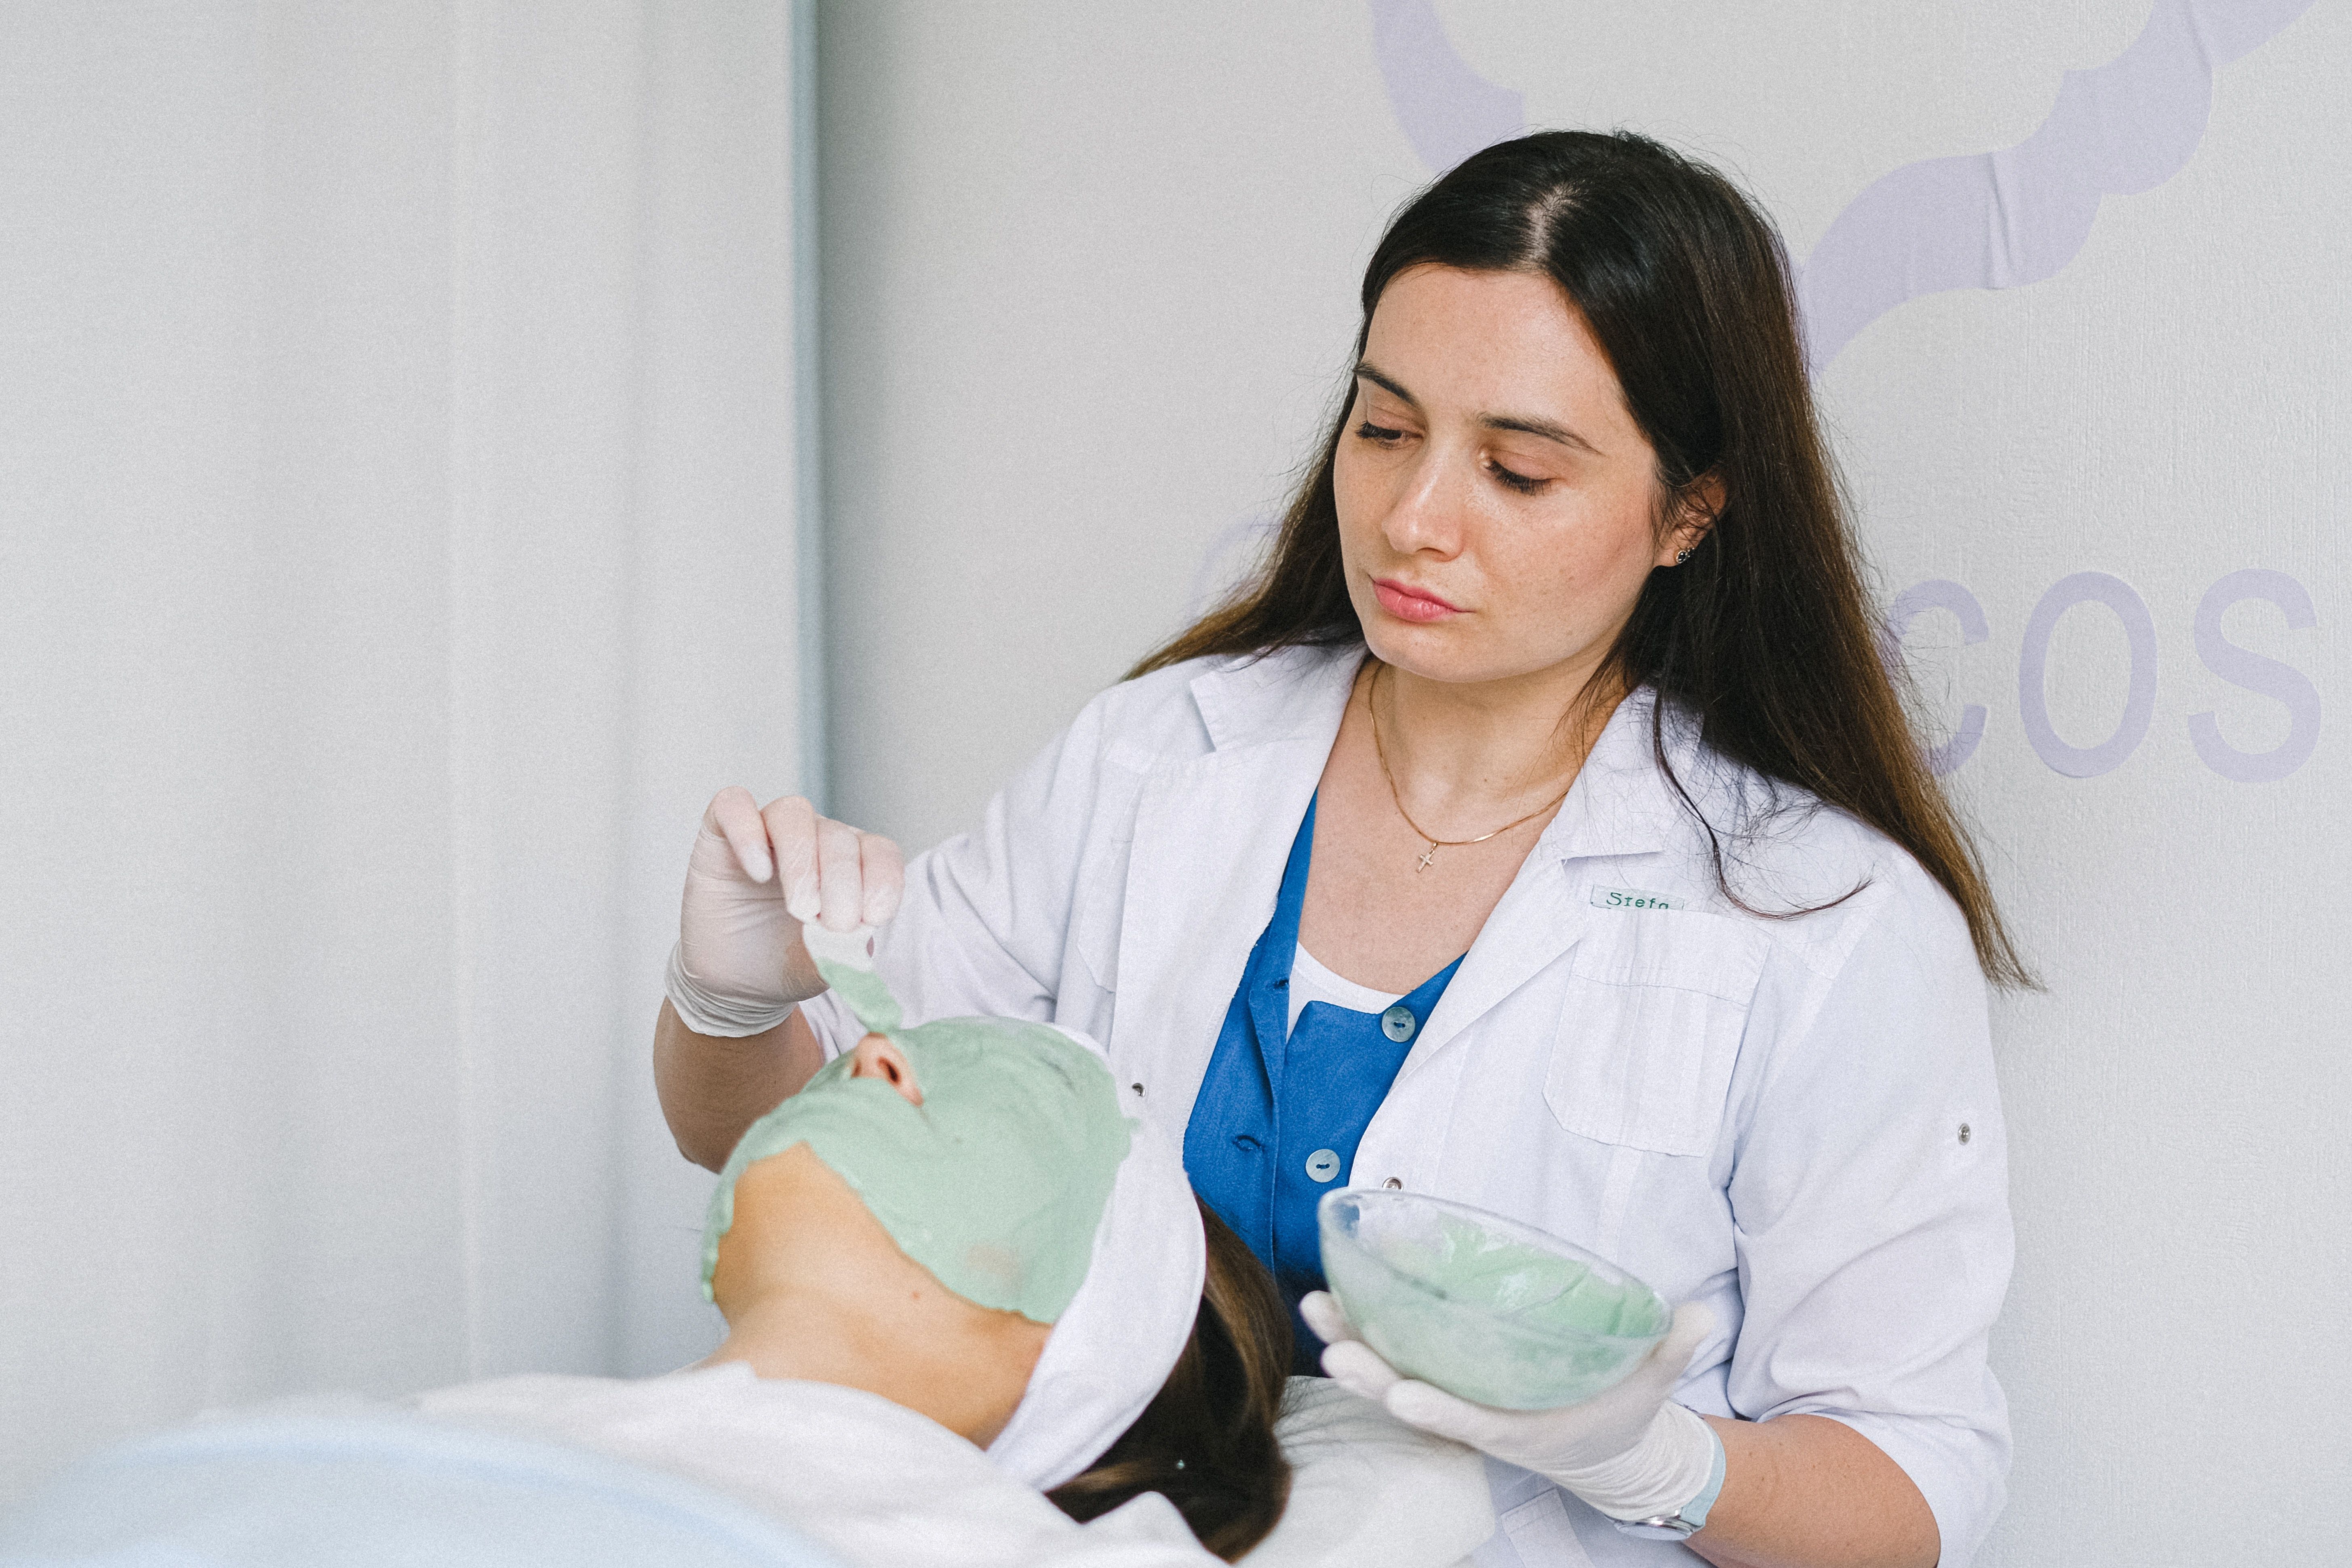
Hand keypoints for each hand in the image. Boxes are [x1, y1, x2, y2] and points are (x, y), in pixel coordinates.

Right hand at [673, 789, 903, 1029]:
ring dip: (802, 860)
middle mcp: (813, 838)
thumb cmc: (786, 964)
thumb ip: (844, 952)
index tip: (874, 918)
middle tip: (833, 924)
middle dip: (842, 882)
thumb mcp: (824, 966)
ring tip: (801, 908)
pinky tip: (758, 873)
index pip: (879, 850)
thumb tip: (858, 941)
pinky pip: (733, 805)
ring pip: (793, 813)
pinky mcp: (720, 833)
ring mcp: (767, 831)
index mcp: (850, 865)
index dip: (884, 879)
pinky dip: (747, 832)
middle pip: (837, 835)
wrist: (733, 979)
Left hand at [1301, 1290, 1719, 1521]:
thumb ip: (1673, 1349)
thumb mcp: (1653, 1384)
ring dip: (1353, 1346)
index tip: (1402, 1393)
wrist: (1602, 1445)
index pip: (1473, 1419)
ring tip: (1315, 1309)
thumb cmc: (1622, 1411)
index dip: (1437, 1408)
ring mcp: (1460, 1397)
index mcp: (1525, 1425)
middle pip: (1415, 1397)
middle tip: (1329, 1340)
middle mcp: (1480, 1415)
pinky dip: (1367, 1337)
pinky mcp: (1450, 1380)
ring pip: (1395, 1376)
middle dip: (1369, 1371)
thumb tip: (1695, 1314)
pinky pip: (1401, 1359)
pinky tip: (1338, 1306)